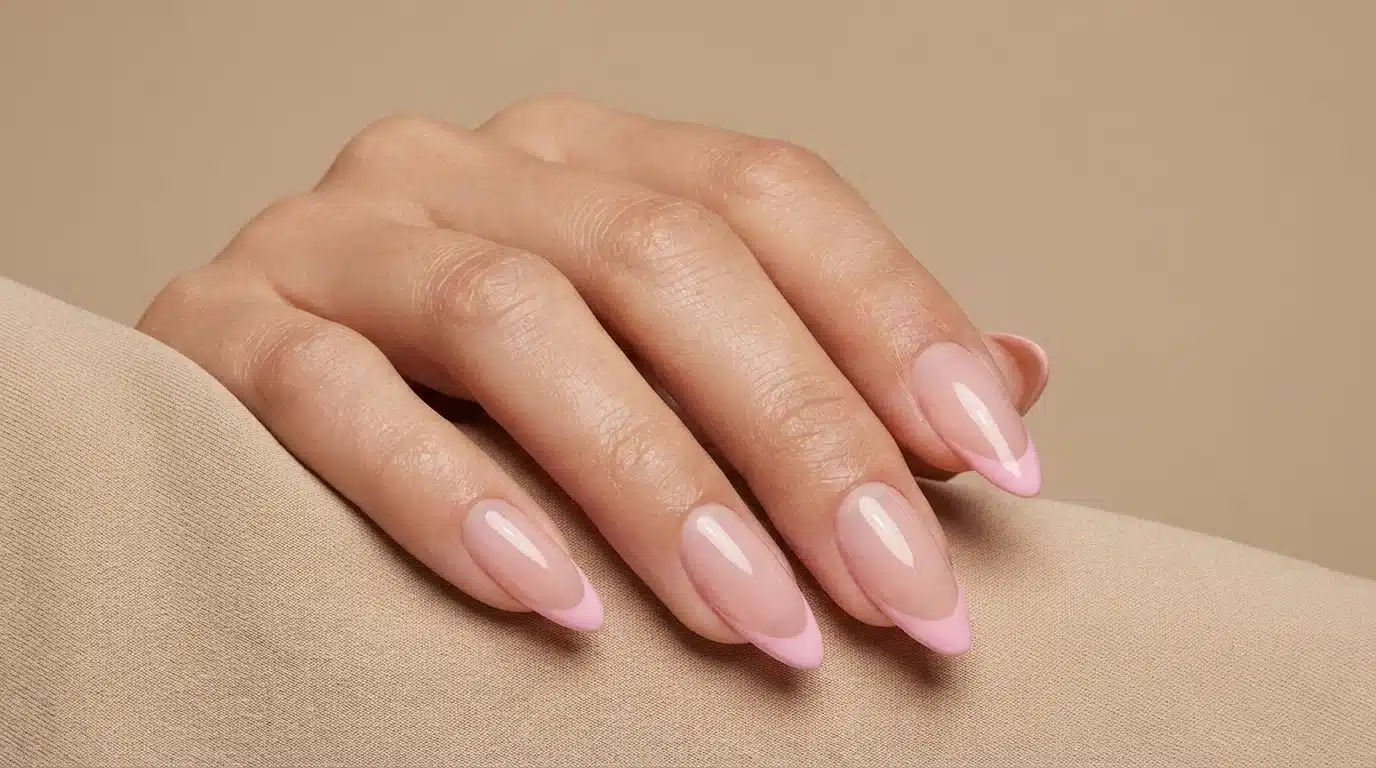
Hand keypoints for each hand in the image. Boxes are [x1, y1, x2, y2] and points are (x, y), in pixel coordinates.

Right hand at [138, 96, 1048, 668]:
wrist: (249, 423)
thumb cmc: (489, 412)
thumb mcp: (669, 372)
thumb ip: (830, 366)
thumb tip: (1021, 369)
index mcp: (588, 159)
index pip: (770, 198)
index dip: (895, 321)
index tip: (1001, 468)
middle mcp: (466, 164)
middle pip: (665, 259)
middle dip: (800, 436)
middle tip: (898, 592)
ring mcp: (336, 232)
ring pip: (515, 318)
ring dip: (654, 482)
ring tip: (756, 624)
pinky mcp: (219, 324)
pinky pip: (333, 395)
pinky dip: (448, 498)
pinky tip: (554, 603)